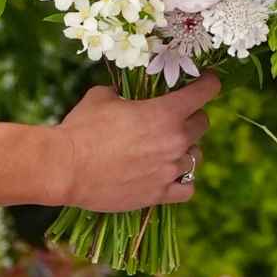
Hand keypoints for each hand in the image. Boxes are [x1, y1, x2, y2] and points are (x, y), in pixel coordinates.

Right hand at [50, 70, 220, 211]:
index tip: (209, 82)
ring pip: (196, 157)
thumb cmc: (82, 127)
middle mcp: (174, 141)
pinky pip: (187, 189)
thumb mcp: (101, 96)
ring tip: (168, 148)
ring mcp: (169, 170)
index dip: (209, 84)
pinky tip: (170, 175)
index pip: (204, 93)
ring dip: (185, 149)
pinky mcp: (159, 194)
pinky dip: (182, 181)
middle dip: (192, 117)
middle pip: (202, 124)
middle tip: (175, 117)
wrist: (66, 167)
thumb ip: (122, 93)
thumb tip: (123, 95)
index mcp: (165, 113)